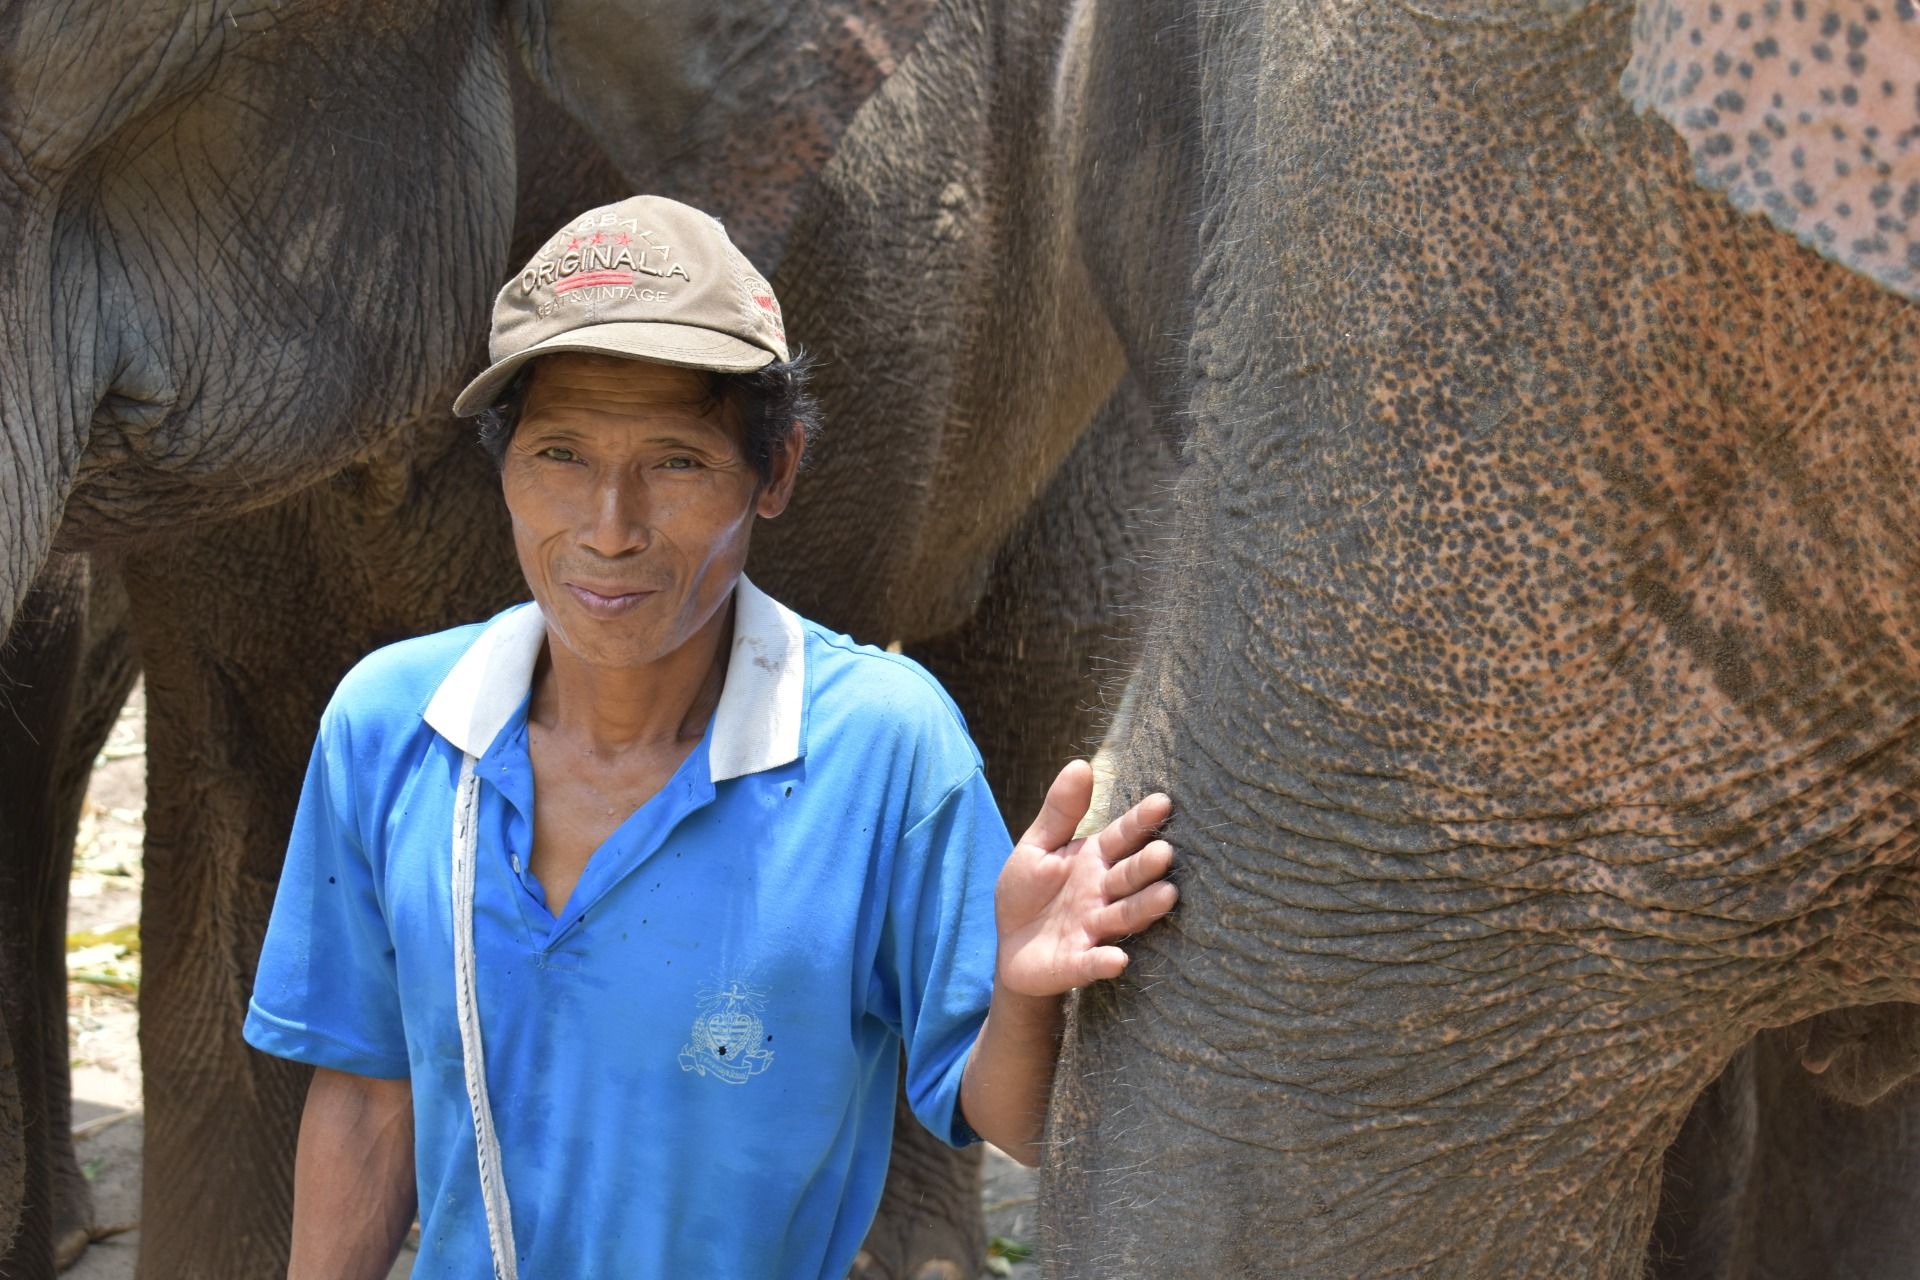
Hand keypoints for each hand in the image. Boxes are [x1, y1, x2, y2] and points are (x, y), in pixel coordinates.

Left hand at [994, 759, 1175, 996]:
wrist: (1010, 947)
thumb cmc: (1029, 892)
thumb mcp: (1036, 847)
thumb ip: (1060, 811)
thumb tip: (1080, 764)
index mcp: (1094, 860)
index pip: (1122, 837)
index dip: (1140, 822)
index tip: (1162, 802)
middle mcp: (1102, 893)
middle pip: (1129, 876)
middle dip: (1146, 866)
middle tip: (1165, 853)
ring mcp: (1094, 929)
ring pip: (1123, 916)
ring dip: (1144, 908)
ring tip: (1167, 895)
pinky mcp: (1079, 963)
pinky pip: (1093, 962)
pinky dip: (1105, 961)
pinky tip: (1117, 959)